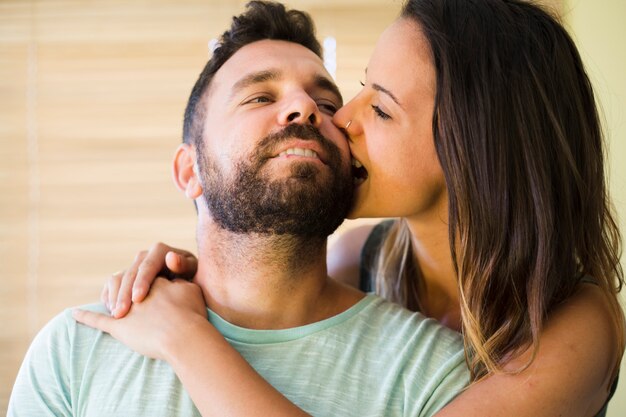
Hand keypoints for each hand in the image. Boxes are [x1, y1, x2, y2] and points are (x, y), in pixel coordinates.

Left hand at [76, 278, 207, 360]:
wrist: (184, 336)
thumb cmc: (191, 312)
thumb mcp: (190, 288)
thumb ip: (180, 278)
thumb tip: (173, 270)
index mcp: (154, 277)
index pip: (145, 273)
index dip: (145, 281)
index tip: (150, 289)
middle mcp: (136, 289)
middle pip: (124, 281)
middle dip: (125, 290)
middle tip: (131, 301)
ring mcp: (126, 307)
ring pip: (112, 297)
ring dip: (110, 299)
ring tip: (112, 308)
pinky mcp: (118, 326)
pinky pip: (97, 320)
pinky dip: (85, 316)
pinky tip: (73, 314)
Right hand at [101, 242, 197, 317]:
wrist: (188, 281)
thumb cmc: (193, 277)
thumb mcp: (192, 270)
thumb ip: (183, 264)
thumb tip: (171, 257)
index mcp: (159, 251)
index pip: (147, 266)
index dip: (141, 282)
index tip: (138, 300)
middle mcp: (145, 256)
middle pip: (130, 273)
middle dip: (124, 294)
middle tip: (121, 314)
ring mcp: (134, 266)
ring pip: (117, 278)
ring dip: (114, 297)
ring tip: (115, 315)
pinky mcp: (127, 277)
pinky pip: (112, 285)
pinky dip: (109, 297)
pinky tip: (110, 313)